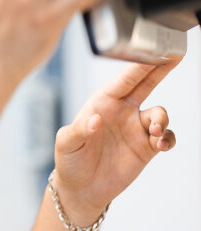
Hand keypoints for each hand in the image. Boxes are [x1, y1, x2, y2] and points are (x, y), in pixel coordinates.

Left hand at [52, 61, 179, 224]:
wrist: (81, 189)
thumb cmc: (69, 161)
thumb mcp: (66, 143)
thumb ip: (78, 130)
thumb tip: (95, 119)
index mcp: (101, 103)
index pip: (123, 80)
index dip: (139, 65)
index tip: (154, 52)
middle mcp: (120, 111)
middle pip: (145, 85)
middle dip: (160, 70)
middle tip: (174, 56)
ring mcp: (135, 128)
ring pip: (159, 114)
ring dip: (161, 119)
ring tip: (153, 131)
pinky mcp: (146, 147)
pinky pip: (166, 137)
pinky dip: (168, 138)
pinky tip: (159, 144)